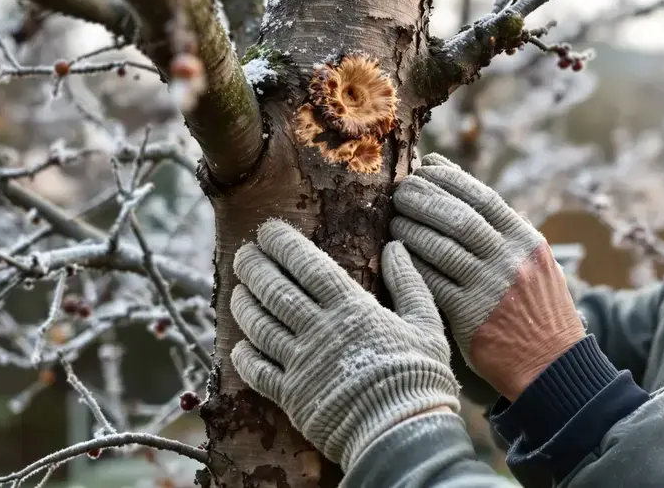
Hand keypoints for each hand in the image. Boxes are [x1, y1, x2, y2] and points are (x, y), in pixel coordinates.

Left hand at [228, 219, 459, 470]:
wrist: (402, 432)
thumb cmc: (420, 376)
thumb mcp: (425, 324)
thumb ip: (409, 284)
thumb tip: (396, 247)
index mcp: (351, 309)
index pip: (308, 266)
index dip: (284, 244)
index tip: (268, 230)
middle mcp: (319, 331)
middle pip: (276, 291)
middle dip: (254, 267)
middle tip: (244, 253)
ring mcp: (301, 364)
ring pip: (260, 326)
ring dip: (244, 304)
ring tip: (238, 290)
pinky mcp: (291, 396)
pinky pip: (258, 371)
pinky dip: (244, 356)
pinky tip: (239, 345)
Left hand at [391, 154, 584, 399]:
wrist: (552, 366)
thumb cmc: (538, 311)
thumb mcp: (535, 265)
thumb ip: (505, 234)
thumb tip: (464, 195)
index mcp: (527, 242)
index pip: (482, 197)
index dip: (449, 178)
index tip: (426, 168)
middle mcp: (511, 260)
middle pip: (458, 217)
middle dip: (424, 198)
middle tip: (401, 192)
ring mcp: (491, 288)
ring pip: (440, 247)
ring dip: (410, 230)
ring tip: (394, 221)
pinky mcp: (470, 317)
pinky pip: (431, 282)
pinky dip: (410, 265)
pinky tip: (396, 257)